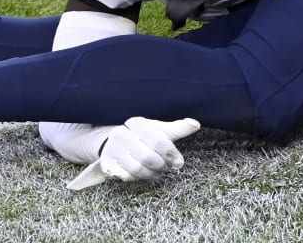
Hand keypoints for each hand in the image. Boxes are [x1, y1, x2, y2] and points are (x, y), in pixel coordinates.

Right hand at [66, 117, 199, 190]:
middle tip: (167, 168)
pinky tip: (145, 175)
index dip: (171, 154)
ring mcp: (112, 149)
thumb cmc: (144, 136)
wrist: (116, 143)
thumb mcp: (161, 130)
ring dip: (151, 174)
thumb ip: (178, 129)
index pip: (158, 140)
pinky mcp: (106, 164)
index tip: (179, 163)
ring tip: (158, 172)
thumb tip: (195, 124)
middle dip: (161, 165)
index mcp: (137, 123)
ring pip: (137, 169)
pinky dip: (138, 178)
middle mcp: (121, 134)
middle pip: (148, 157)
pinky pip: (126, 176)